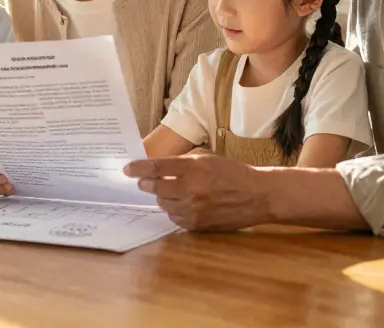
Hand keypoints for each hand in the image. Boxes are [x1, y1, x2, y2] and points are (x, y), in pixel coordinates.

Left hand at [124, 153, 272, 230]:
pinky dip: (175, 210)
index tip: (126, 169)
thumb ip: (183, 162)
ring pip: (163, 204)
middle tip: (144, 181)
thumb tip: (158, 167)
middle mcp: (191, 189)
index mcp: (194, 168)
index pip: (156, 168)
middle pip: (155, 188)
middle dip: (146, 183)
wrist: (257, 195)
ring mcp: (194, 209)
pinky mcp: (197, 225)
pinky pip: (174, 218)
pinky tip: (184, 204)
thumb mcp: (207, 158)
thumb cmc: (232, 173)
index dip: (138, 169)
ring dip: (163, 197)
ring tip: (173, 191)